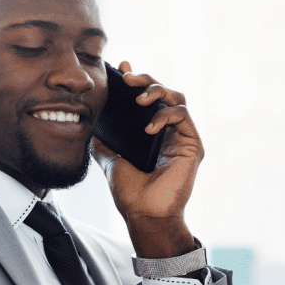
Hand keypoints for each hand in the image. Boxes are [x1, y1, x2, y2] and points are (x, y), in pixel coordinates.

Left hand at [92, 61, 203, 258]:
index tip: (122, 69)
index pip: (148, 99)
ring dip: (158, 91)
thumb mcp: (111, 160)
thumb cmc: (130, 193)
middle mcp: (170, 132)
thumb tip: (90, 126)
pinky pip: (183, 117)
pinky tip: (149, 126)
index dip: (138, 81)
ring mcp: (183, 137)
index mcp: (153, 134)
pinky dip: (166, 115)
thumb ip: (104, 143)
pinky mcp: (194, 145)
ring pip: (177, 99)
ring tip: (139, 97)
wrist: (144, 215)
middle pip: (164, 93)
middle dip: (146, 80)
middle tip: (128, 77)